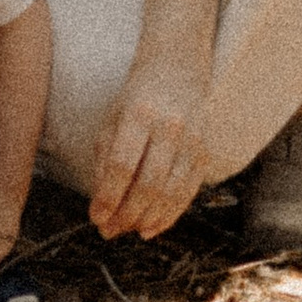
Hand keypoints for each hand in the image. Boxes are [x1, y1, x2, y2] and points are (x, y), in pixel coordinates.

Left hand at [87, 57, 211, 240]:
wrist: (177, 70)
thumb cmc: (137, 99)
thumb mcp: (112, 120)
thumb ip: (104, 160)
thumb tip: (101, 207)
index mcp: (139, 114)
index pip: (122, 164)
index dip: (109, 196)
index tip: (97, 218)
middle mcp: (169, 127)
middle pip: (148, 183)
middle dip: (127, 214)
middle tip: (110, 231)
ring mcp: (192, 140)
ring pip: (171, 192)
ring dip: (148, 219)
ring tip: (129, 231)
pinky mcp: (205, 153)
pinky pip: (188, 193)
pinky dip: (170, 215)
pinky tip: (152, 227)